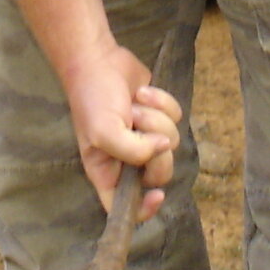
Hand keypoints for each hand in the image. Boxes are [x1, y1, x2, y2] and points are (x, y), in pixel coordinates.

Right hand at [63, 42, 182, 214]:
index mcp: (107, 172)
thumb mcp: (103, 131)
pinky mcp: (160, 116)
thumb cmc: (92, 99)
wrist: (99, 59)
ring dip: (155, 118)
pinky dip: (163, 102)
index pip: (125, 208)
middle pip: (159, 174)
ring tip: (134, 104)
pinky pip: (177, 118)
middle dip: (155, 149)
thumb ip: (132, 151)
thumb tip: (163, 148)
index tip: (156, 195)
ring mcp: (146, 138)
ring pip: (171, 142)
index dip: (143, 210)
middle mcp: (128, 159)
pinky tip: (142, 92)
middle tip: (140, 127)